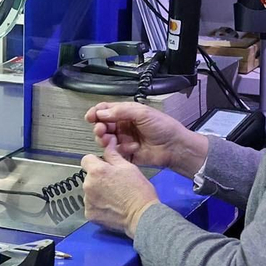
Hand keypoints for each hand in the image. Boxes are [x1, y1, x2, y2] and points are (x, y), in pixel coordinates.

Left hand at [81, 145, 159, 237]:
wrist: (142, 215)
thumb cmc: (138, 191)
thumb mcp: (128, 167)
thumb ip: (113, 155)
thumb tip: (108, 143)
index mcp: (97, 171)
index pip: (86, 159)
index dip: (96, 161)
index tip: (104, 167)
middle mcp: (88, 185)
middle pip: (89, 176)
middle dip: (99, 178)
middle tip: (115, 183)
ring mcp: (88, 201)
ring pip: (90, 191)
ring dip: (98, 192)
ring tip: (115, 196)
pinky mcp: (90, 214)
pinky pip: (91, 205)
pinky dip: (98, 205)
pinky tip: (111, 206)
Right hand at [83, 102, 207, 176]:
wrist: (174, 147)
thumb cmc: (162, 126)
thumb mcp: (142, 113)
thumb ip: (121, 111)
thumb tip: (100, 113)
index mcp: (126, 113)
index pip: (106, 110)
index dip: (96, 112)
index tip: (90, 117)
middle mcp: (123, 126)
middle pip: (103, 125)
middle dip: (99, 127)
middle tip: (101, 130)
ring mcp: (124, 140)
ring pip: (106, 139)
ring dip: (104, 139)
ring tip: (109, 140)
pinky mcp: (126, 154)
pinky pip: (114, 152)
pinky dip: (118, 150)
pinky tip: (130, 148)